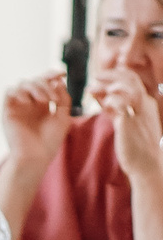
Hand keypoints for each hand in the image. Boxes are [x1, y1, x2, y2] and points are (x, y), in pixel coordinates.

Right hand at [1, 69, 71, 170]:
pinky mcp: (7, 111)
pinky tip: (28, 101)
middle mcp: (29, 103)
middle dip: (46, 84)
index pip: (45, 82)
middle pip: (34, 80)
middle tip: (53, 98)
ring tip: (43, 101)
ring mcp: (18, 106)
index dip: (52, 75)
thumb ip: (63, 98)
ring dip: (35, 87)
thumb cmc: (50, 140)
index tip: (62, 74)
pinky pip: (9, 92)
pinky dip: (19, 92)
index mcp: (42, 104)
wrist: (35, 156)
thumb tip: (58, 81)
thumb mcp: (63, 116)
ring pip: (23, 83)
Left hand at [92, 65, 162, 181]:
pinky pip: (120, 103)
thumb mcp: (123, 121)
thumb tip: (98, 94)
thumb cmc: (134, 145)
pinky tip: (102, 105)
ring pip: (127, 86)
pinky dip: (109, 100)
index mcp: (145, 103)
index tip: (99, 77)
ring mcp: (139, 112)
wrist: (147, 165)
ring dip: (108, 85)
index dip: (115, 75)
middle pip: (130, 78)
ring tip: (91, 89)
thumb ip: (112, 107)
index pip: (132, 79)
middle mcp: (144, 104)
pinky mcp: (130, 122)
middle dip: (111, 74)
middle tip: (95, 77)